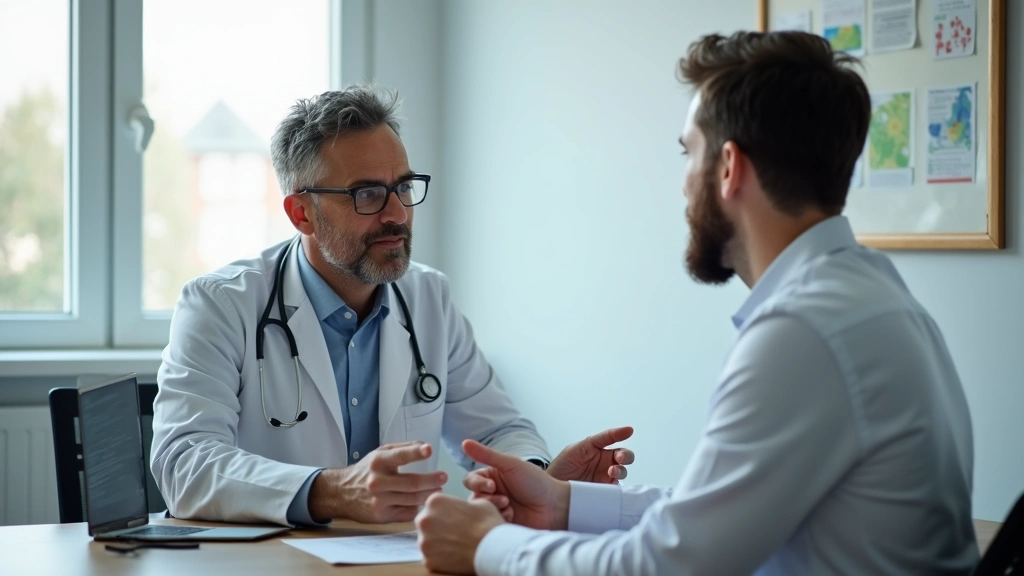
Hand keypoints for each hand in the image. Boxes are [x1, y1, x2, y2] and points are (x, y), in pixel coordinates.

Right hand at [308, 442, 446, 523]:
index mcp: (378, 462)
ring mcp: (379, 500)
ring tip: (438, 489)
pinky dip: (417, 507)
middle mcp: (377, 481)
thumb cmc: (366, 471)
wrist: (342, 493)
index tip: (429, 450)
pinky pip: (407, 512)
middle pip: (412, 483)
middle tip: (443, 477)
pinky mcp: (382, 515)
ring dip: (429, 494)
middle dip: (432, 480)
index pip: (399, 456)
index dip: (415, 452)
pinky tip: (422, 502)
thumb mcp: (380, 454)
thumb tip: (424, 446)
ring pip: (413, 499)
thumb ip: (402, 449)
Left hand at [415, 494, 503, 574]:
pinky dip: (440, 558)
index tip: (453, 518)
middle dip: (436, 527)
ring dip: (437, 543)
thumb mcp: (478, 502)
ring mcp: (424, 542)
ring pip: (426, 541)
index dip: (444, 512)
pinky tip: (454, 555)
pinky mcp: (428, 561)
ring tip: (455, 545)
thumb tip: (461, 508)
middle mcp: (424, 520)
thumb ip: (462, 503)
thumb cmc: (488, 524)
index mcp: (434, 501)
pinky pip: (431, 558)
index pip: (432, 506)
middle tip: (453, 532)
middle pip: (425, 523)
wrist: (494, 549)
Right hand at [462, 439, 569, 529]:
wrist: (555, 506)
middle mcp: (491, 494)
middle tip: (504, 499)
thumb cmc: (536, 482)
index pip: (471, 480)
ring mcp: (496, 510)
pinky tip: (512, 517)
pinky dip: (498, 520)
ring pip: (480, 513)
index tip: (492, 486)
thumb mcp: (511, 465)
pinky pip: (489, 525)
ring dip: (494, 509)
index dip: (477, 483)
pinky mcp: (500, 525)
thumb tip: (465, 443)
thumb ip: (487, 455)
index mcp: (492, 477)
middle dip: (487, 499)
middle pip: (473, 498)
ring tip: (510, 508)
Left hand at [547, 426, 634, 483]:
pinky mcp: (604, 492)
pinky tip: (612, 484)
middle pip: (624, 457)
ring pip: (622, 472)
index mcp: (598, 450)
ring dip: (620, 471)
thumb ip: (596, 440)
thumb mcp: (577, 449)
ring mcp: (605, 478)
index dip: (621, 434)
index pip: (614, 440)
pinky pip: (616, 490)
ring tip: (611, 472)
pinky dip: (618, 487)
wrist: (550, 490)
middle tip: (619, 458)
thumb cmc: (562, 467)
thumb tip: (617, 431)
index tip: (629, 431)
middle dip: (626, 456)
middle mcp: (604, 463)